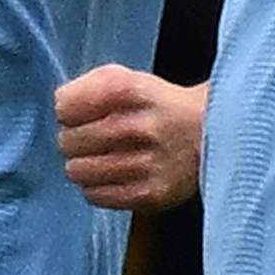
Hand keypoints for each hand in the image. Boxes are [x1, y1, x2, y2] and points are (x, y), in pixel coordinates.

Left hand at [54, 66, 204, 211]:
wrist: (213, 135)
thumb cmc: (161, 107)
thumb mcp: (130, 79)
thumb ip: (88, 86)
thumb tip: (60, 106)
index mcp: (132, 91)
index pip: (65, 107)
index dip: (68, 112)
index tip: (80, 115)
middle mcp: (140, 127)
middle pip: (68, 141)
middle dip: (73, 140)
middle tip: (92, 139)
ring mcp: (147, 164)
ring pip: (77, 171)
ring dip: (83, 165)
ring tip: (101, 158)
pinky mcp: (151, 194)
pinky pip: (95, 195)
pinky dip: (96, 187)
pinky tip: (112, 176)